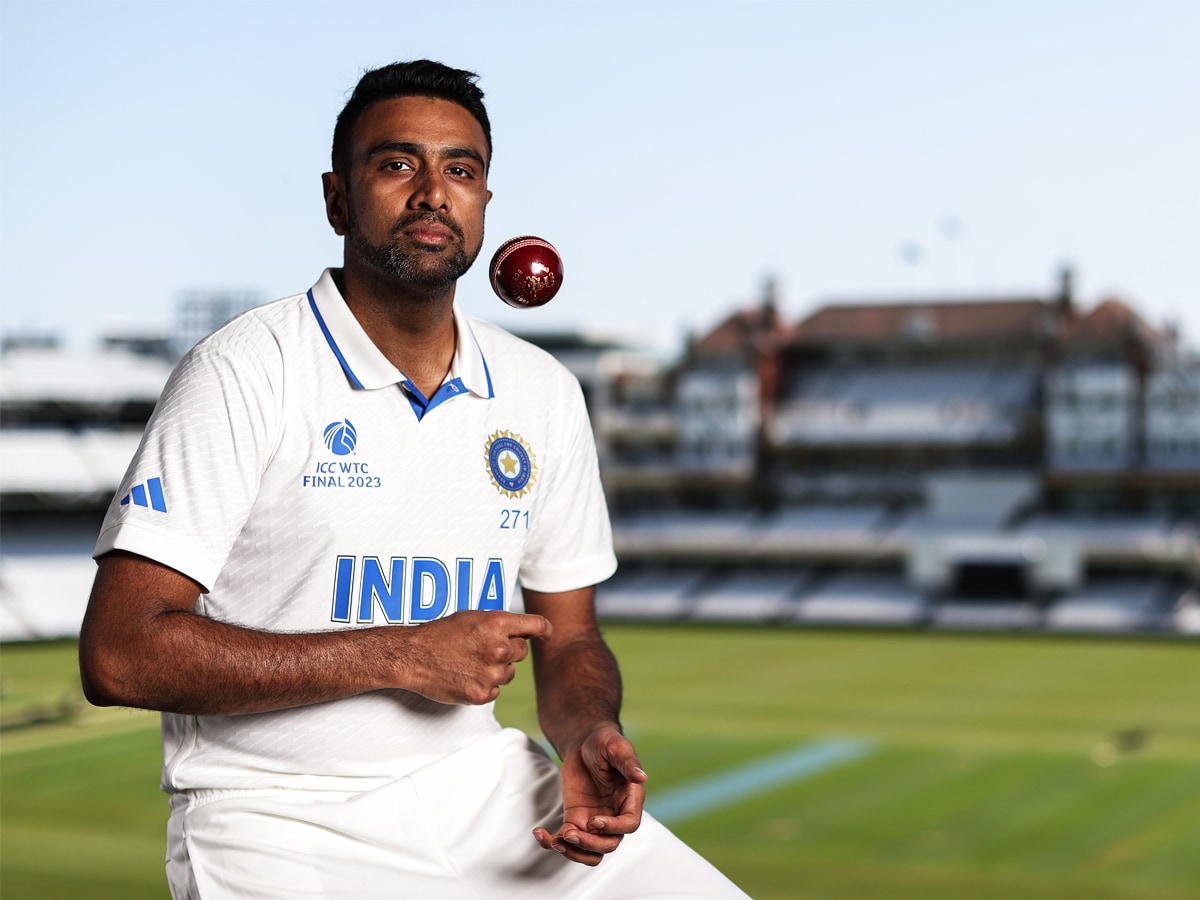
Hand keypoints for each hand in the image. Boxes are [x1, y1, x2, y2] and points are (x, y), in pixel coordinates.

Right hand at [399, 610, 550, 704]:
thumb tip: (524, 633)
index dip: (544, 630)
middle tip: (485, 648)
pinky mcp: (482, 694)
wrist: (414, 657)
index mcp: (497, 624)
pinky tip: (466, 676)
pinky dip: (485, 685)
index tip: (546, 634)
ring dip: (497, 669)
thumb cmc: (441, 634)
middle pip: (522, 652)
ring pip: (509, 673)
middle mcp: (499, 648)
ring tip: (471, 662)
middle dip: (510, 650)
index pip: (537, 626)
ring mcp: (492, 674)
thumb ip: (500, 624)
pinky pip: (496, 690)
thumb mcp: (473, 617)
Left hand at [532, 726, 647, 865]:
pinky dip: (554, 842)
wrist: (585, 742)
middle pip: (609, 844)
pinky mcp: (576, 819)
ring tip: (556, 841)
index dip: (613, 828)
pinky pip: (568, 840)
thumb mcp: (617, 746)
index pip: (629, 824)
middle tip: (570, 834)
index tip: (594, 821)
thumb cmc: (605, 742)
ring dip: (574, 852)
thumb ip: (628, 761)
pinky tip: (540, 833)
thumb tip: (642, 777)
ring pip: (591, 851)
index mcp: (630, 799)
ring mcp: (595, 821)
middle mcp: (615, 815)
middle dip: (590, 844)